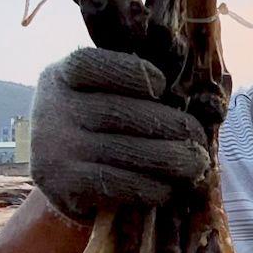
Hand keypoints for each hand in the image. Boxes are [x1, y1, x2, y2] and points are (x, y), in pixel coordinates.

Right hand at [30, 48, 210, 221]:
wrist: (55, 175)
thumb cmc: (93, 124)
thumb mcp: (96, 93)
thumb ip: (130, 86)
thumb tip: (192, 96)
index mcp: (62, 75)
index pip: (92, 65)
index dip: (131, 72)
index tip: (162, 85)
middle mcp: (53, 109)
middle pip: (121, 112)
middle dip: (171, 126)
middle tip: (199, 138)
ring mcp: (55, 148)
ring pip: (125, 151)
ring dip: (170, 160)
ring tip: (196, 164)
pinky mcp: (64, 185)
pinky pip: (118, 185)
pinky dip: (151, 188)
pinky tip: (168, 188)